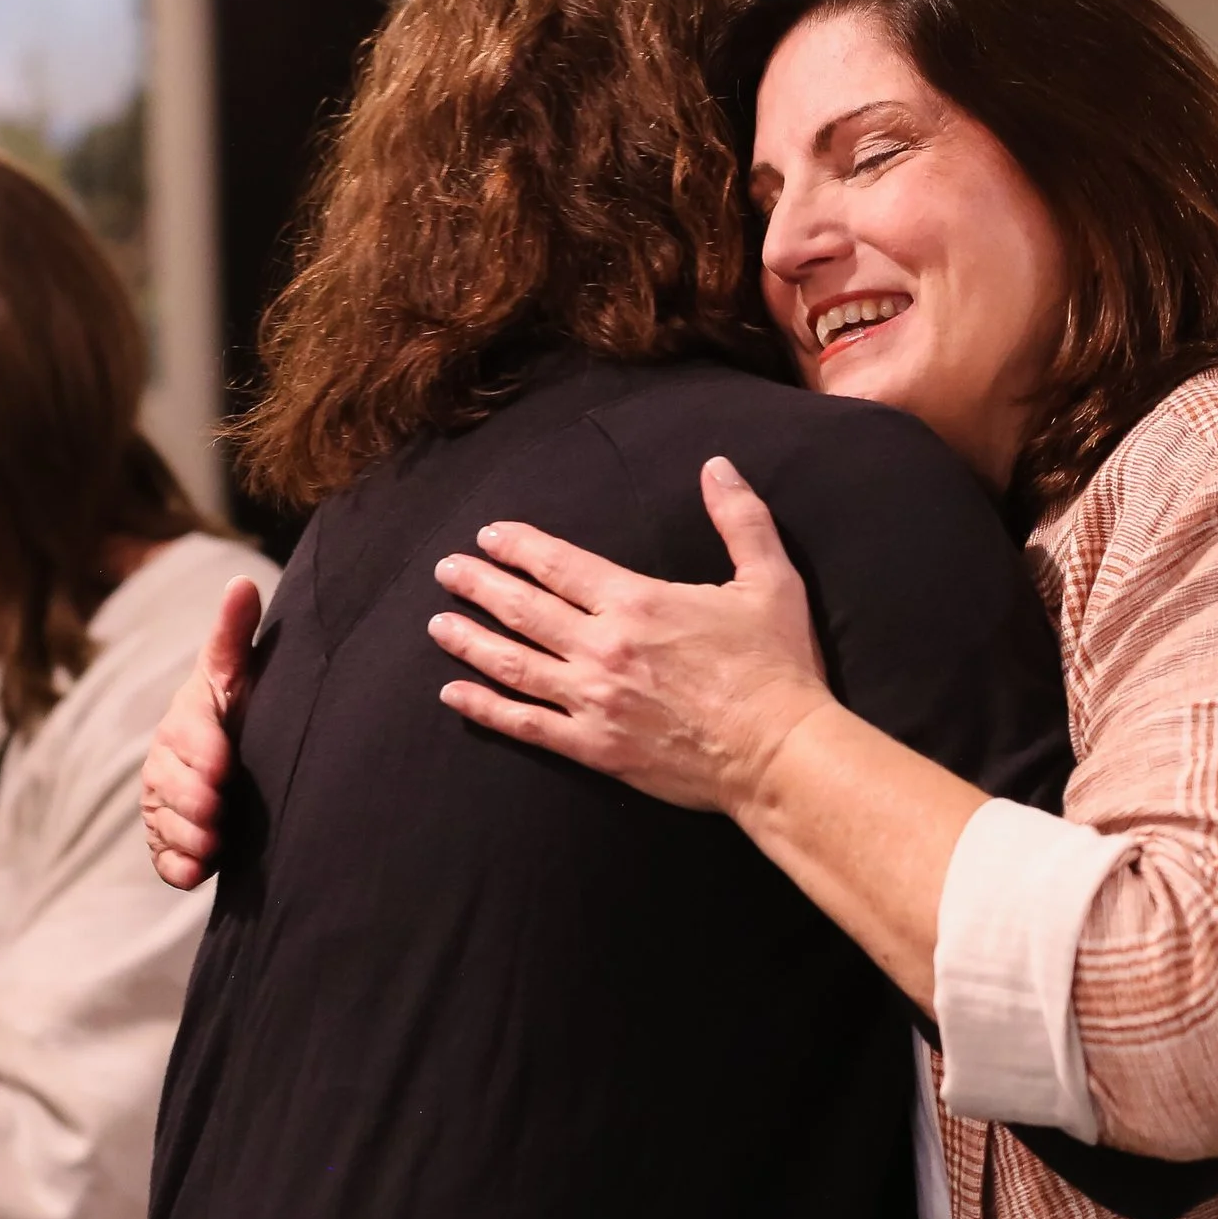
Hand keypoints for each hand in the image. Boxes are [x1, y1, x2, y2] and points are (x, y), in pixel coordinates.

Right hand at [143, 575, 263, 889]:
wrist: (247, 754)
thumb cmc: (243, 705)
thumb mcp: (238, 671)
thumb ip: (235, 634)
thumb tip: (242, 582)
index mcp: (185, 719)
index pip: (185, 735)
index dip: (202, 752)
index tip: (225, 766)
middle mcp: (166, 762)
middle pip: (166, 785)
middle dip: (192, 800)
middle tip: (220, 812)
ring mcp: (165, 803)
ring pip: (163, 822)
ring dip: (187, 836)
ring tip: (215, 843)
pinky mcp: (172, 840)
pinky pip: (163, 857)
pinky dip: (177, 867)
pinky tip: (198, 873)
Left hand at [428, 457, 834, 812]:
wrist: (779, 752)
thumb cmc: (777, 666)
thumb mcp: (770, 580)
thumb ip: (740, 519)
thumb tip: (717, 466)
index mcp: (636, 602)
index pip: (559, 564)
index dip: (518, 546)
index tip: (488, 536)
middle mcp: (603, 647)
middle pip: (523, 609)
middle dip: (479, 585)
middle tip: (446, 570)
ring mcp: (592, 700)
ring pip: (512, 664)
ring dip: (470, 641)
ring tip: (438, 624)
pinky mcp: (594, 747)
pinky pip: (525, 724)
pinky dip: (485, 708)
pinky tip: (454, 693)